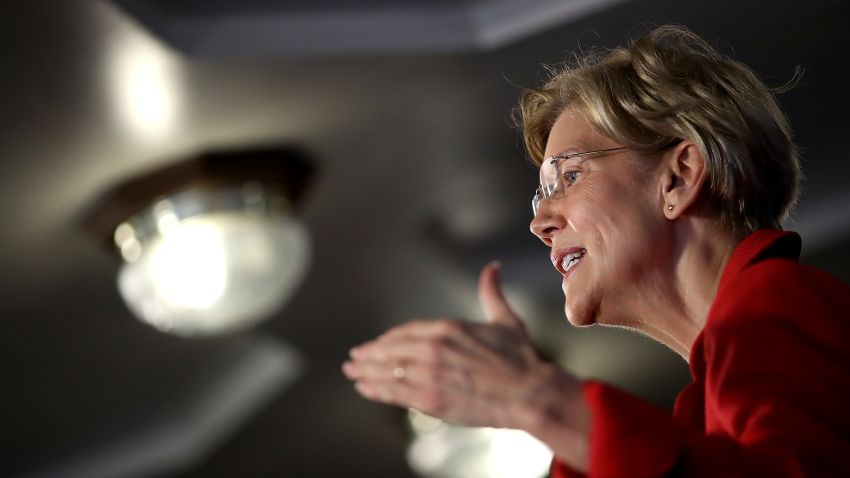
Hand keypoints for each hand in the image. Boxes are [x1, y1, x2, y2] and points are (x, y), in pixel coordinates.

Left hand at [342, 262, 578, 430]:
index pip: (406, 331)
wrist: (529, 393)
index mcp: (447, 328)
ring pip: (388, 370)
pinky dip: (375, 389)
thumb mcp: (506, 320)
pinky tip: (364, 388)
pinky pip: (393, 392)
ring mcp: (428, 373)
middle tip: (353, 359)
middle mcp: (433, 348)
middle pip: (391, 349)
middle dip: (369, 354)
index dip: (388, 339)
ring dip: (366, 372)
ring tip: (352, 374)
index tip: (378, 344)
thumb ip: (492, 294)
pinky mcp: (429, 397)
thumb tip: (492, 268)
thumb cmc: (521, 360)